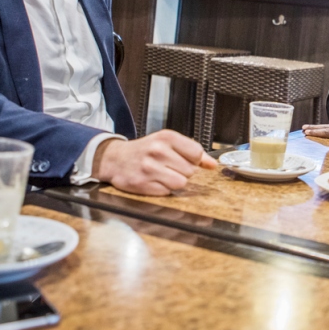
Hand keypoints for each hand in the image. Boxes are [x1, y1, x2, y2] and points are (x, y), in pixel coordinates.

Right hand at [94, 129, 217, 195]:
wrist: (115, 158)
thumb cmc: (146, 150)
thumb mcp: (168, 143)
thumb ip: (192, 152)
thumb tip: (213, 164)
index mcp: (167, 137)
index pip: (196, 153)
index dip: (195, 160)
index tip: (186, 160)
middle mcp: (158, 150)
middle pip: (190, 171)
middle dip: (183, 171)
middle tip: (169, 167)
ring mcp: (149, 168)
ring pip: (180, 183)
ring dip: (175, 182)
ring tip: (163, 175)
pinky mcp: (141, 183)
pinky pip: (166, 192)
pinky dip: (162, 189)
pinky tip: (153, 181)